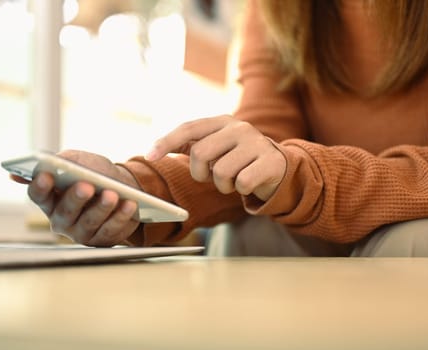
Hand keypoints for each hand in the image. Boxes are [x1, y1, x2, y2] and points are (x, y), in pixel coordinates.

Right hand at [20, 150, 140, 246]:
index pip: (38, 194)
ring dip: (101, 208)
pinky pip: (110, 229)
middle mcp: (61, 219)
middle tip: (86, 186)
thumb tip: (24, 170)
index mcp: (50, 199)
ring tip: (112, 194)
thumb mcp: (79, 161)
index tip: (46, 175)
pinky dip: (121, 216)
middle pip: (65, 211)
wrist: (123, 187)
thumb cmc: (95, 173)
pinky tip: (129, 204)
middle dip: (76, 198)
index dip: (40, 186)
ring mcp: (81, 232)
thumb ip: (59, 161)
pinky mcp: (102, 239)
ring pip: (89, 222)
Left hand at [145, 115, 285, 200]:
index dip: (166, 142)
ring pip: (221, 172)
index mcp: (222, 121)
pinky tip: (248, 183)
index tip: (149, 156)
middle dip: (200, 173)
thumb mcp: (216, 147)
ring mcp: (256, 143)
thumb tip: (154, 149)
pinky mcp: (270, 161)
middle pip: (200, 153)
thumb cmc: (239, 159)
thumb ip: (189, 144)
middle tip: (212, 176)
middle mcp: (239, 127)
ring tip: (233, 180)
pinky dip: (241, 190)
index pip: (188, 128)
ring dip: (223, 185)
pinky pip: (242, 183)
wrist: (279, 167)